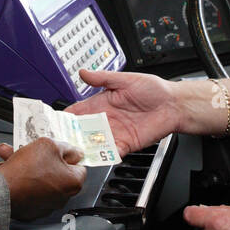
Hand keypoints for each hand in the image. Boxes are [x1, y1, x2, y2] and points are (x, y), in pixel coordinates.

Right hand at [0, 138, 85, 220]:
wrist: (1, 190)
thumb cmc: (26, 170)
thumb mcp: (49, 145)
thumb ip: (66, 147)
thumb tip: (74, 152)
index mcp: (73, 182)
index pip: (79, 166)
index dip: (68, 155)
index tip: (59, 150)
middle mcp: (62, 197)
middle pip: (56, 171)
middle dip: (42, 158)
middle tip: (32, 149)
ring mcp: (46, 205)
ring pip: (39, 178)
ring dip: (28, 165)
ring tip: (12, 154)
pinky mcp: (31, 209)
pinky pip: (29, 189)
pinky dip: (22, 179)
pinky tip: (10, 167)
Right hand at [66, 69, 181, 156]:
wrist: (174, 105)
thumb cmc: (154, 89)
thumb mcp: (125, 79)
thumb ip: (102, 78)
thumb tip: (83, 72)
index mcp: (103, 102)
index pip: (79, 111)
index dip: (67, 116)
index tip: (55, 121)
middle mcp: (107, 119)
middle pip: (83, 129)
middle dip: (71, 135)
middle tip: (58, 140)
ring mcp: (116, 133)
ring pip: (94, 143)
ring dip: (84, 147)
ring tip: (72, 151)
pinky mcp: (126, 144)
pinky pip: (111, 152)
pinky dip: (102, 156)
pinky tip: (94, 157)